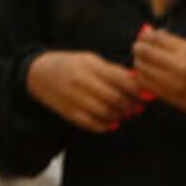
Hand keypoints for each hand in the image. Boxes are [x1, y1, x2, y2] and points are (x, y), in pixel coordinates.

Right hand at [27, 49, 142, 131]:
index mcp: (90, 66)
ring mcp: (74, 98)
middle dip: (130, 105)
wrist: (38, 73)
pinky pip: (91, 124)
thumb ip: (113, 71)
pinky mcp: (68, 112)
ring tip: (124, 114)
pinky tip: (111, 122)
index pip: (121, 80)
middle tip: (137, 107)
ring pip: (105, 113)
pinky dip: (105, 126)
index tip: (147, 95)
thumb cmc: (70, 64)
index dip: (138, 89)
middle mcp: (82, 82)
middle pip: (115, 99)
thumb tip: (138, 82)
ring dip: (119, 116)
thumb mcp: (91, 60)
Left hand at [130, 24, 185, 122]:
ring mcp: (173, 83)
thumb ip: (173, 43)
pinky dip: (142, 77)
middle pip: (145, 52)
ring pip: (141, 68)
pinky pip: (145, 84)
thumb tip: (151, 34)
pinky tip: (146, 74)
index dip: (146, 36)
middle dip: (139, 48)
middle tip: (139, 48)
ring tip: (143, 61)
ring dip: (138, 62)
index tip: (143, 37)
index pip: (156, 38)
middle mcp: (180, 66)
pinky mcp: (169, 96)